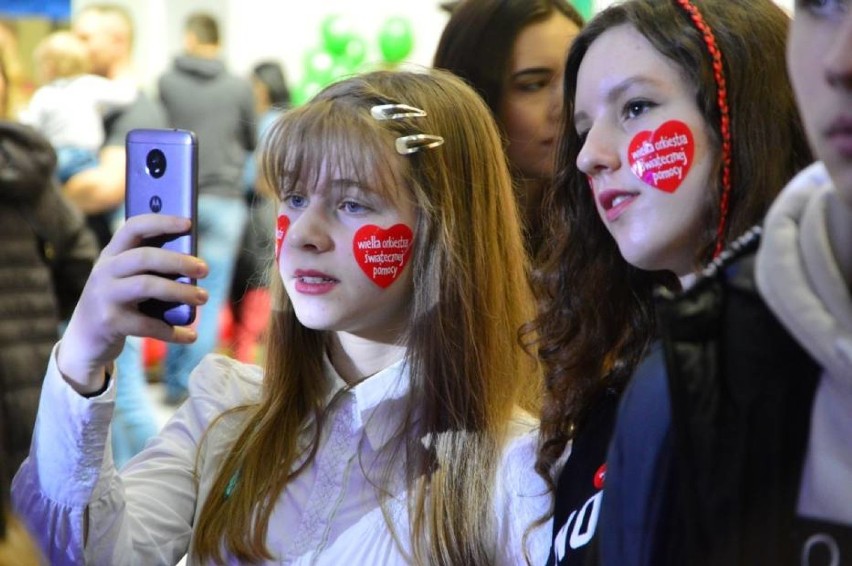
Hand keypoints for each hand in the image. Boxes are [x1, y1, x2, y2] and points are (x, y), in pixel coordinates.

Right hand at [57, 214, 208, 394]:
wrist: (84, 340)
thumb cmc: (118, 302)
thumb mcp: (126, 279)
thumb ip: (150, 267)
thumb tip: (193, 262)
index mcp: (112, 254)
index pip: (133, 227)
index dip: (161, 221)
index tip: (188, 223)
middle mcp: (104, 271)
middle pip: (144, 257)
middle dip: (178, 261)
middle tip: (204, 269)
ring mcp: (104, 296)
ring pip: (146, 286)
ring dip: (180, 291)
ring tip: (202, 297)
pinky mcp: (109, 322)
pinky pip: (147, 324)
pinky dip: (172, 331)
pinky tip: (190, 335)